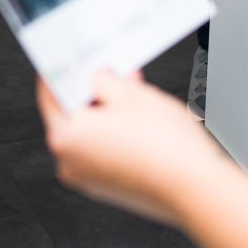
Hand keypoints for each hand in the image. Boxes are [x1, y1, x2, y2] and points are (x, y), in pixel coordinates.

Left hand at [39, 72, 234, 227]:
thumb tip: (99, 78)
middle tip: (114, 71)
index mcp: (64, 137)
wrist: (195, 187)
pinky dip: (117, 133)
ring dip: (110, 111)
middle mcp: (70, 162)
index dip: (64, 71)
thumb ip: (105, 81)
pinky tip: (140, 119)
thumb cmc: (164, 146)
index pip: (51, 95)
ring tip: (135, 92)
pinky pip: (105, 151)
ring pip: (92, 133)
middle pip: (74, 115)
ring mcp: (90, 178)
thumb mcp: (131, 93)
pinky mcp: (111, 187)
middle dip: (95, 91)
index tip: (72, 60)